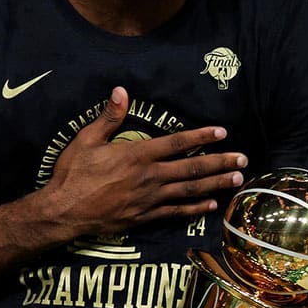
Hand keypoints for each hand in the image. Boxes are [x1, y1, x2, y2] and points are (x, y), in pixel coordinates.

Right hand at [43, 87, 245, 237]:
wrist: (64, 211)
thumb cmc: (73, 173)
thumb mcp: (86, 140)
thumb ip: (109, 117)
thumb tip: (121, 91)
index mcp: (137, 154)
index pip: (177, 142)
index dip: (201, 136)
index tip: (221, 131)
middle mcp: (150, 176)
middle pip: (192, 167)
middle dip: (220, 162)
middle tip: (243, 159)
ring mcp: (150, 199)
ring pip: (190, 190)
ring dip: (215, 183)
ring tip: (237, 179)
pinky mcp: (145, 217)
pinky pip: (177, 212)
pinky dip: (196, 208)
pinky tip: (211, 204)